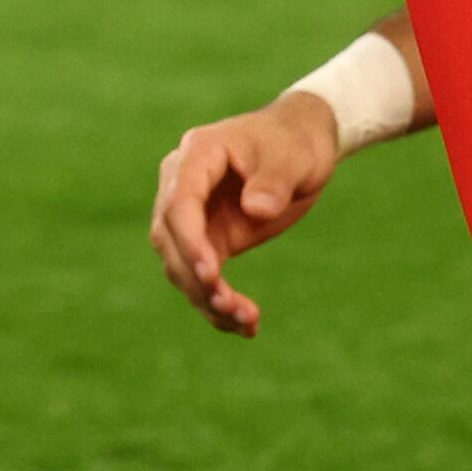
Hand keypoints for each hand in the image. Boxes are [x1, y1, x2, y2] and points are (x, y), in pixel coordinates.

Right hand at [150, 91, 349, 336]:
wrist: (301, 144)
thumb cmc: (294, 143)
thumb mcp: (293, 157)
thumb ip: (274, 182)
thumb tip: (254, 209)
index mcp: (197, 155)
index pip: (179, 203)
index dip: (190, 241)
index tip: (213, 273)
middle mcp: (181, 185)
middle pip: (169, 239)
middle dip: (197, 278)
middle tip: (233, 308)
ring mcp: (191, 215)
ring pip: (181, 265)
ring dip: (207, 298)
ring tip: (247, 322)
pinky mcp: (207, 240)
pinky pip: (202, 277)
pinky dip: (218, 303)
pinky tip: (246, 327)